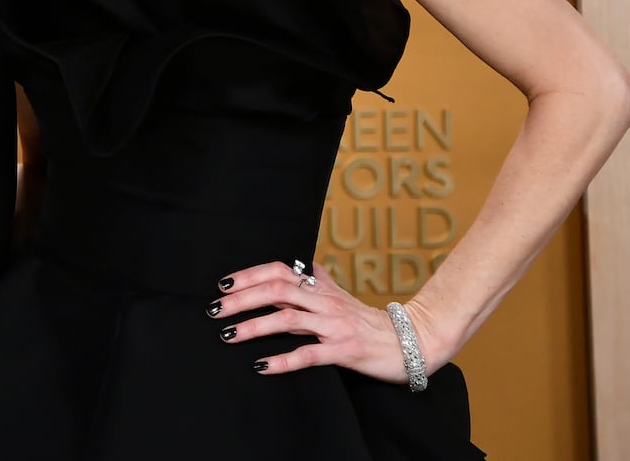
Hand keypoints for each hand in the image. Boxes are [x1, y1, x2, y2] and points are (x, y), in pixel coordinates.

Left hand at [208, 260, 446, 382]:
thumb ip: (319, 282)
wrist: (413, 341)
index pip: (280, 271)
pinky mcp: (345, 351)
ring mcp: (335, 326)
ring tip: (229, 335)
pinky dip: (283, 360)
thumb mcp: (342, 296)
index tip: (223, 284)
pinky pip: (309, 355)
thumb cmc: (371, 322)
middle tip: (215, 310)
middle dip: (242, 299)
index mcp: (321, 288)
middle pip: (277, 291)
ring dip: (254, 327)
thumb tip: (301, 265)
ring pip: (288, 320)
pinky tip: (262, 365)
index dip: (250, 275)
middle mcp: (325, 302)